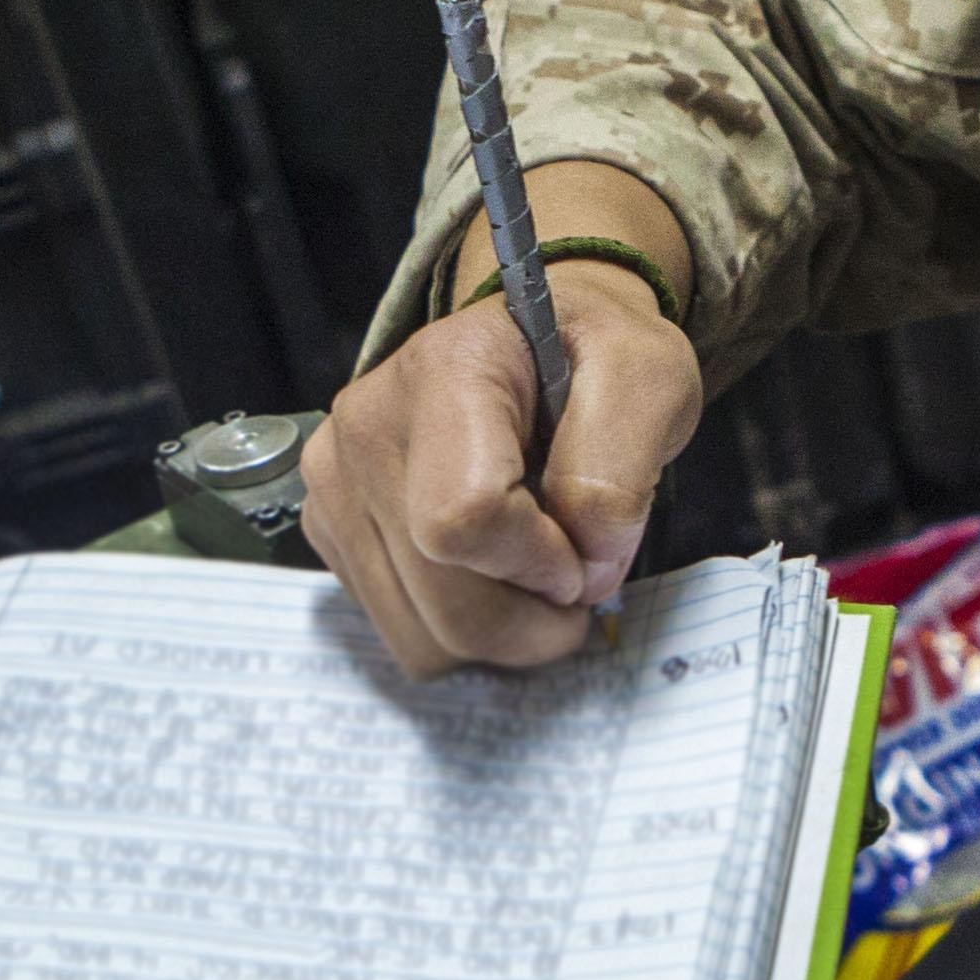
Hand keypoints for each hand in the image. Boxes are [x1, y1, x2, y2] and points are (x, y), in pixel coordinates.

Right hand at [304, 172, 708, 677]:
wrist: (530, 342)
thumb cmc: (591, 356)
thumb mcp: (651, 378)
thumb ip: (622, 469)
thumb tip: (586, 563)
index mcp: (446, 371)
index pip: (466, 516)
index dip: (541, 560)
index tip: (584, 545)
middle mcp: (366, 425)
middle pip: (444, 602)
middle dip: (533, 618)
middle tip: (574, 576)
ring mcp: (335, 481)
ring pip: (421, 637)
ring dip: (501, 632)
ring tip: (532, 567)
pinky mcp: (328, 527)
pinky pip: (402, 633)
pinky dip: (460, 626)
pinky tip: (488, 569)